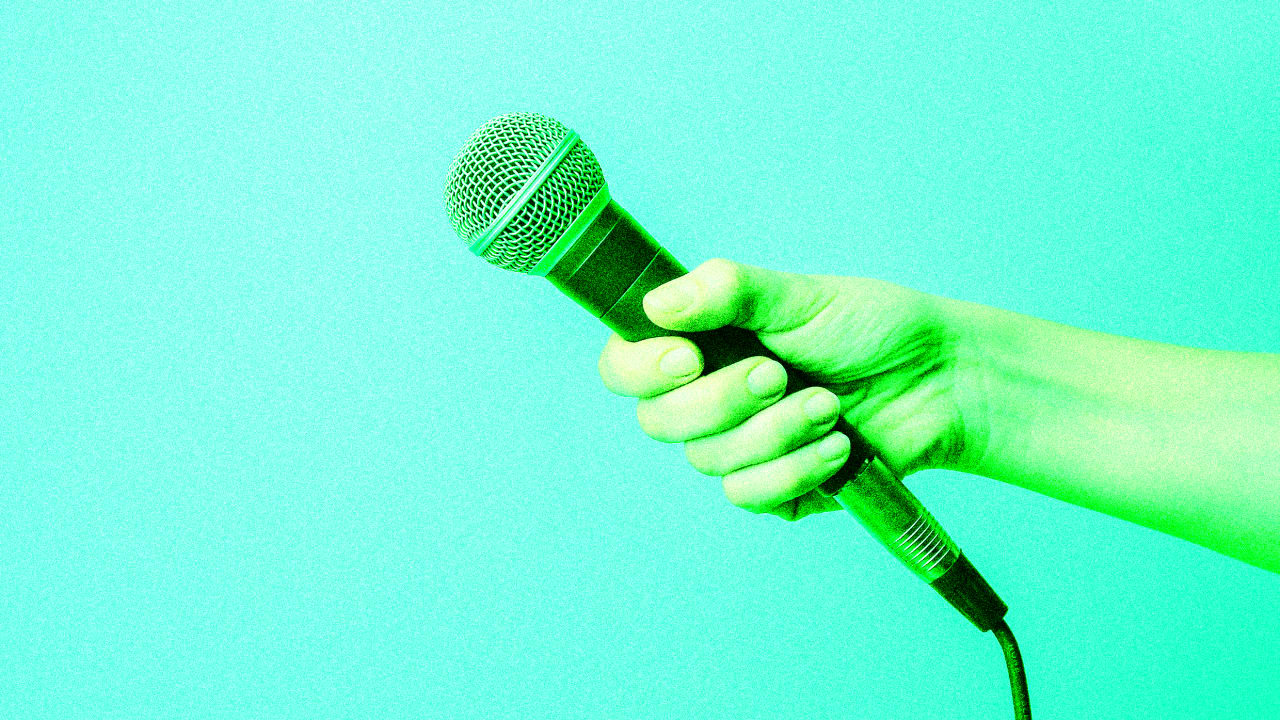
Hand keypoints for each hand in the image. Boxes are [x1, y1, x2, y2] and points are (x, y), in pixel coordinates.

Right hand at [597, 258, 982, 520]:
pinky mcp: (775, 489)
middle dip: (722, 401)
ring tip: (830, 405)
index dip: (640, 369)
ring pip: (709, 461)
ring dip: (774, 433)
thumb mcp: (798, 295)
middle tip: (779, 374)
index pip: (624, 366)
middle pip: (660, 421)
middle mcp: (709, 398)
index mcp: (701, 345)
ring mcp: (740, 447)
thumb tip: (658, 303)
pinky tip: (838, 446)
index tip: (687, 357)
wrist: (943, 379)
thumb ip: (727, 291)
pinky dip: (795, 469)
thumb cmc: (872, 327)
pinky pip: (751, 495)